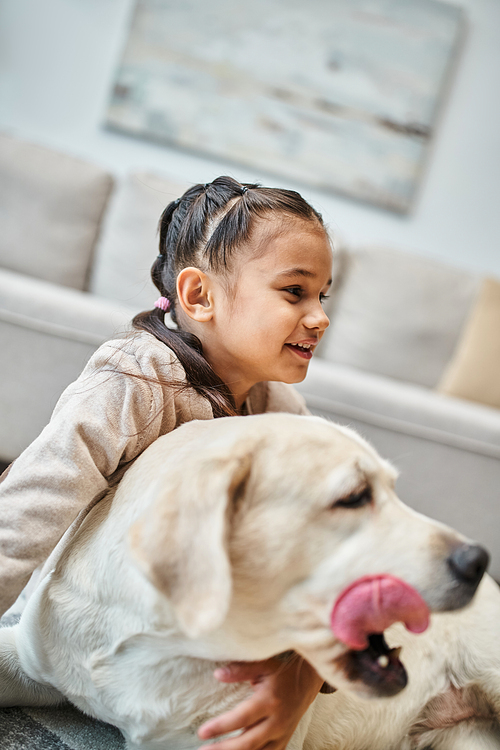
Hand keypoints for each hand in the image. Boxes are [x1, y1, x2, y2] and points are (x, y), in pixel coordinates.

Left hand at [197, 655, 322, 749]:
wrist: (308, 682)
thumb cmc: (282, 672)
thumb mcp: (264, 665)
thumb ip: (241, 669)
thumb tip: (218, 675)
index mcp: (269, 701)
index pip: (242, 718)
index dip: (221, 726)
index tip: (202, 732)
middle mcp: (276, 722)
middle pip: (247, 743)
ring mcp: (281, 734)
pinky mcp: (283, 741)